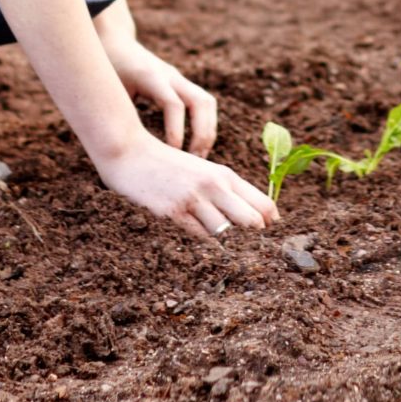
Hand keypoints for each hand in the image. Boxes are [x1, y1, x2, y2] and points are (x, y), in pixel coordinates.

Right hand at [96, 129, 278, 239]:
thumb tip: (255, 217)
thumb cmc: (168, 165)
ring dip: (224, 241)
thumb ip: (224, 190)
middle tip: (253, 249)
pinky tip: (194, 231)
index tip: (270, 233)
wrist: (130, 152)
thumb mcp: (201, 171)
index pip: (262, 202)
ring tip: (221, 243)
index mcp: (224, 174)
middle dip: (254, 236)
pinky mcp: (173, 211)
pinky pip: (198, 235)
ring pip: (224, 231)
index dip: (270, 221)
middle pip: (250, 220)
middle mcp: (213, 185)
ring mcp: (193, 198)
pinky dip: (200, 238)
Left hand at [102, 33, 217, 155]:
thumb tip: (118, 150)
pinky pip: (203, 103)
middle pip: (200, 102)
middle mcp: (170, 76)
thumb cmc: (108, 70)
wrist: (115, 42)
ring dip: (208, 130)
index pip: (173, 103)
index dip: (175, 130)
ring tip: (200, 157)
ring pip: (207, 102)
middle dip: (201, 134)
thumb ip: (117, 114)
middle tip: (194, 161)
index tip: (172, 154)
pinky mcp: (182, 84)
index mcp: (150, 77)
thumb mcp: (109, 89)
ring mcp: (179, 78)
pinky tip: (197, 145)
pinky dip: (205, 125)